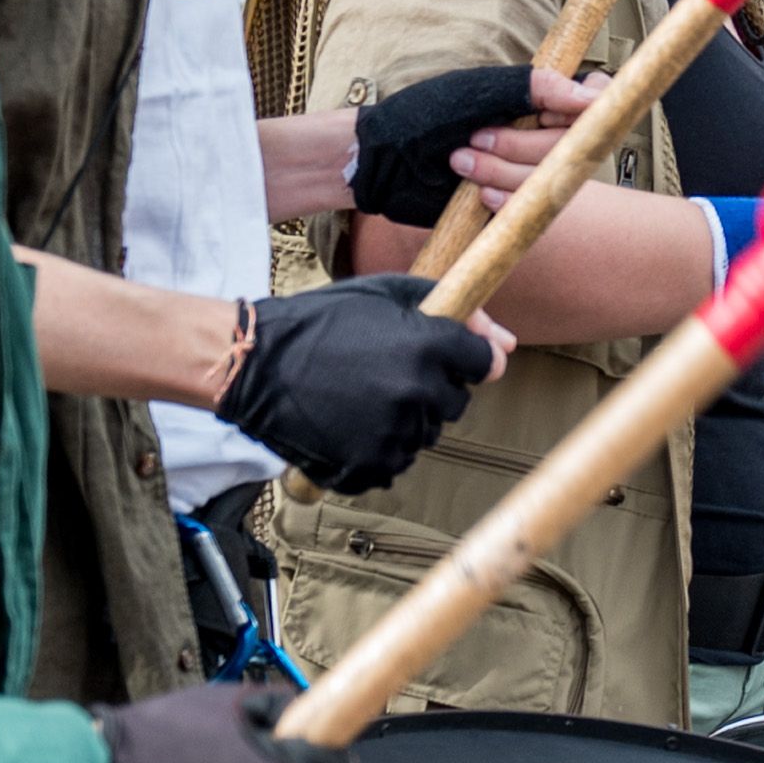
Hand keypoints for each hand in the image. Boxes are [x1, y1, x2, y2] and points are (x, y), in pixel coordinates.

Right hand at [217, 278, 511, 492]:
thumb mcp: (389, 295)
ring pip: (425, 435)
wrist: (255, 364)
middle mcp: (417, 396)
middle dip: (431, 388)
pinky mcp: (366, 467)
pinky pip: (393, 464)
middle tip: (384, 372)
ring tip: (359, 396)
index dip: (463, 357)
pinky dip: (376, 449)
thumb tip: (509, 345)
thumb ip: (457, 314)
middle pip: (455, 403)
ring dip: (404, 420)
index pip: (484, 363)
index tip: (438, 356)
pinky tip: (347, 423)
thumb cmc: (323, 321)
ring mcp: (392, 436)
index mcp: (429, 348)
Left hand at [347, 65, 580, 226]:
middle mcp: (542, 134)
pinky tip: (478, 194)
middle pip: (575, 147)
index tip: (547, 117)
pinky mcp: (516, 204)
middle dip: (523, 146)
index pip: (595, 104)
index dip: (585, 115)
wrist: (382, 162)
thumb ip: (539, 87)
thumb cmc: (425, 116)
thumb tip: (595, 97)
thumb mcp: (481, 90)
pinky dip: (506, 201)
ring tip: (461, 162)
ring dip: (504, 172)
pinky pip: (533, 209)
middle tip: (477, 137)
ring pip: (553, 180)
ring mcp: (530, 171)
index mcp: (539, 100)